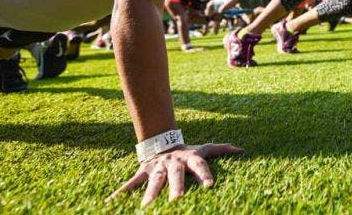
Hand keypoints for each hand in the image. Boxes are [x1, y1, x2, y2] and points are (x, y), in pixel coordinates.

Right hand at [106, 143, 243, 206]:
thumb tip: (242, 149)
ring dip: (150, 195)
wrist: (162, 143)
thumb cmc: (187, 152)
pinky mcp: (143, 173)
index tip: (210, 187)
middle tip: (177, 201)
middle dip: (176, 189)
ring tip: (146, 208)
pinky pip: (130, 185)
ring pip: (153, 182)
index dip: (205, 175)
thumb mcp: (204, 148)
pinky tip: (109, 203)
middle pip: (175, 177)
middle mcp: (173, 164)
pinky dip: (120, 194)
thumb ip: (222, 149)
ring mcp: (157, 169)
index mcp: (190, 159)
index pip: (200, 167)